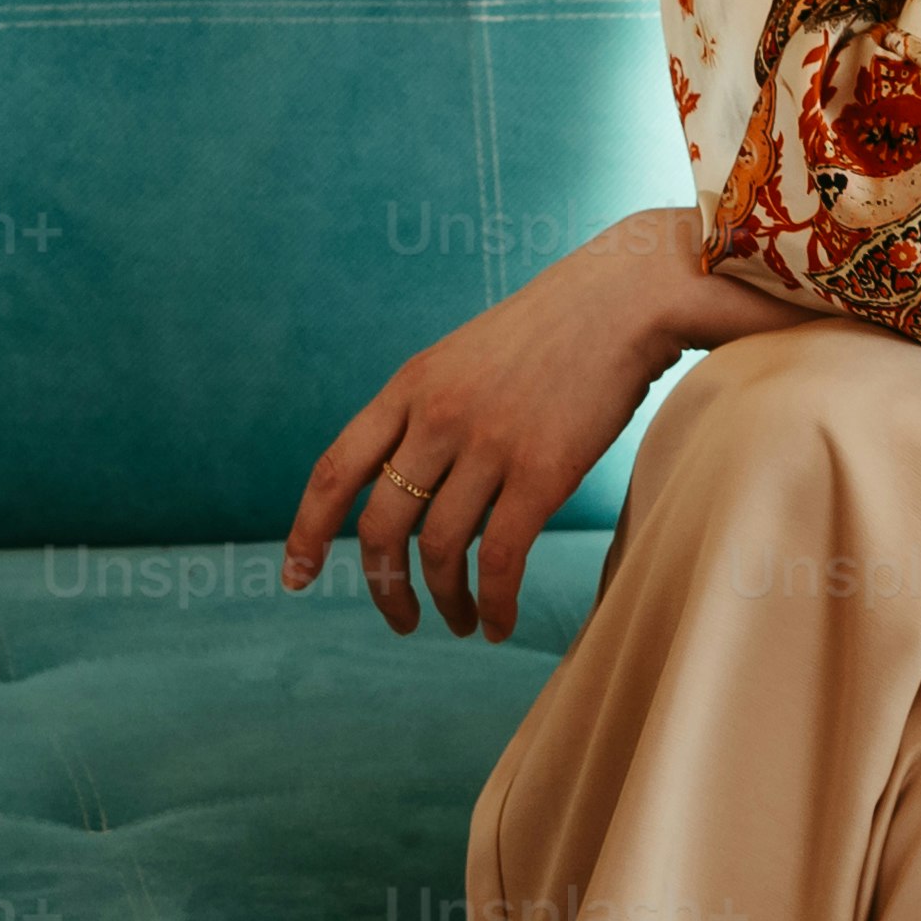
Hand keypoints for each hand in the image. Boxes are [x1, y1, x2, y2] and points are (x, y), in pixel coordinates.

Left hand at [284, 212, 712, 636]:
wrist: (625, 296)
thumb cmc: (553, 331)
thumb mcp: (465, 358)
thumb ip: (429, 415)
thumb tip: (411, 496)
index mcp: (410, 386)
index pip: (334, 470)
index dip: (306, 531)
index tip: (295, 577)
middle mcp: (438, 416)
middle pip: (381, 526)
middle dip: (383, 586)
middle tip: (399, 618)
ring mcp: (489, 443)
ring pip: (440, 550)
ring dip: (444, 601)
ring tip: (462, 622)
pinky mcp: (544, 471)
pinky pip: (502, 558)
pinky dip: (495, 602)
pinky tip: (499, 623)